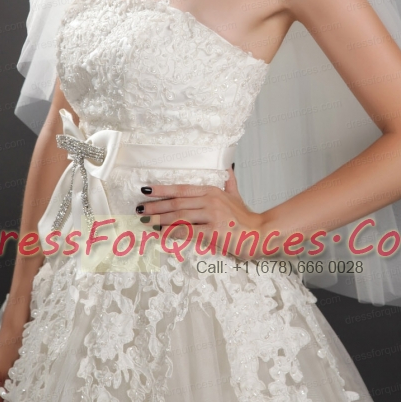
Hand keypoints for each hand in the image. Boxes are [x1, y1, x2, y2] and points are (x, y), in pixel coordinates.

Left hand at [136, 168, 264, 260]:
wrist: (260, 233)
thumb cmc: (245, 218)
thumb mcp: (236, 195)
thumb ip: (229, 181)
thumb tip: (227, 167)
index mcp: (212, 191)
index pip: (182, 188)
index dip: (163, 189)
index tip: (146, 190)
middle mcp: (210, 200)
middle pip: (177, 203)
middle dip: (156, 206)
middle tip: (140, 208)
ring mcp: (212, 215)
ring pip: (180, 216)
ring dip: (160, 219)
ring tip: (146, 221)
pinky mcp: (214, 231)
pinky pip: (189, 231)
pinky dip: (174, 232)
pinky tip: (162, 234)